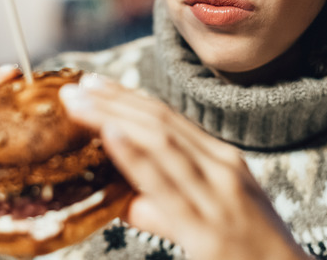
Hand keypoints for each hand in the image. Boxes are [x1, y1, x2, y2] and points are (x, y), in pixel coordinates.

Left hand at [59, 74, 311, 259]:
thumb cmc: (252, 251)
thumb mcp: (212, 214)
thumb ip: (164, 206)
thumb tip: (121, 199)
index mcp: (223, 161)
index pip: (168, 119)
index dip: (128, 98)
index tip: (94, 84)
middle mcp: (221, 169)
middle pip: (159, 124)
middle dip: (114, 101)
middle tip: (74, 87)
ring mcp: (216, 196)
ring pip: (160, 144)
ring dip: (114, 118)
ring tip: (79, 104)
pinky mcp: (207, 230)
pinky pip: (166, 187)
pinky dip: (136, 156)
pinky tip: (110, 135)